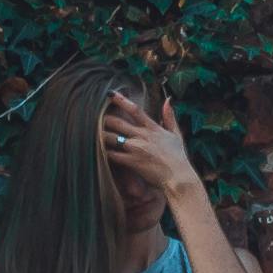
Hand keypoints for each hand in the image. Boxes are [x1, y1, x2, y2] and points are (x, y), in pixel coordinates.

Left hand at [101, 87, 198, 212]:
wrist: (179, 177)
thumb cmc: (178, 158)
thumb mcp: (176, 134)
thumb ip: (170, 117)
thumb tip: (168, 100)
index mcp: (153, 128)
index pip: (135, 110)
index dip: (121, 100)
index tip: (111, 94)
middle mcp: (143, 136)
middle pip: (118, 123)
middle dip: (105, 119)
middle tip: (96, 118)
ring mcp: (136, 149)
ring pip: (112, 138)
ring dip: (102, 135)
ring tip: (93, 133)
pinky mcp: (132, 162)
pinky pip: (113, 155)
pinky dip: (104, 152)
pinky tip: (98, 151)